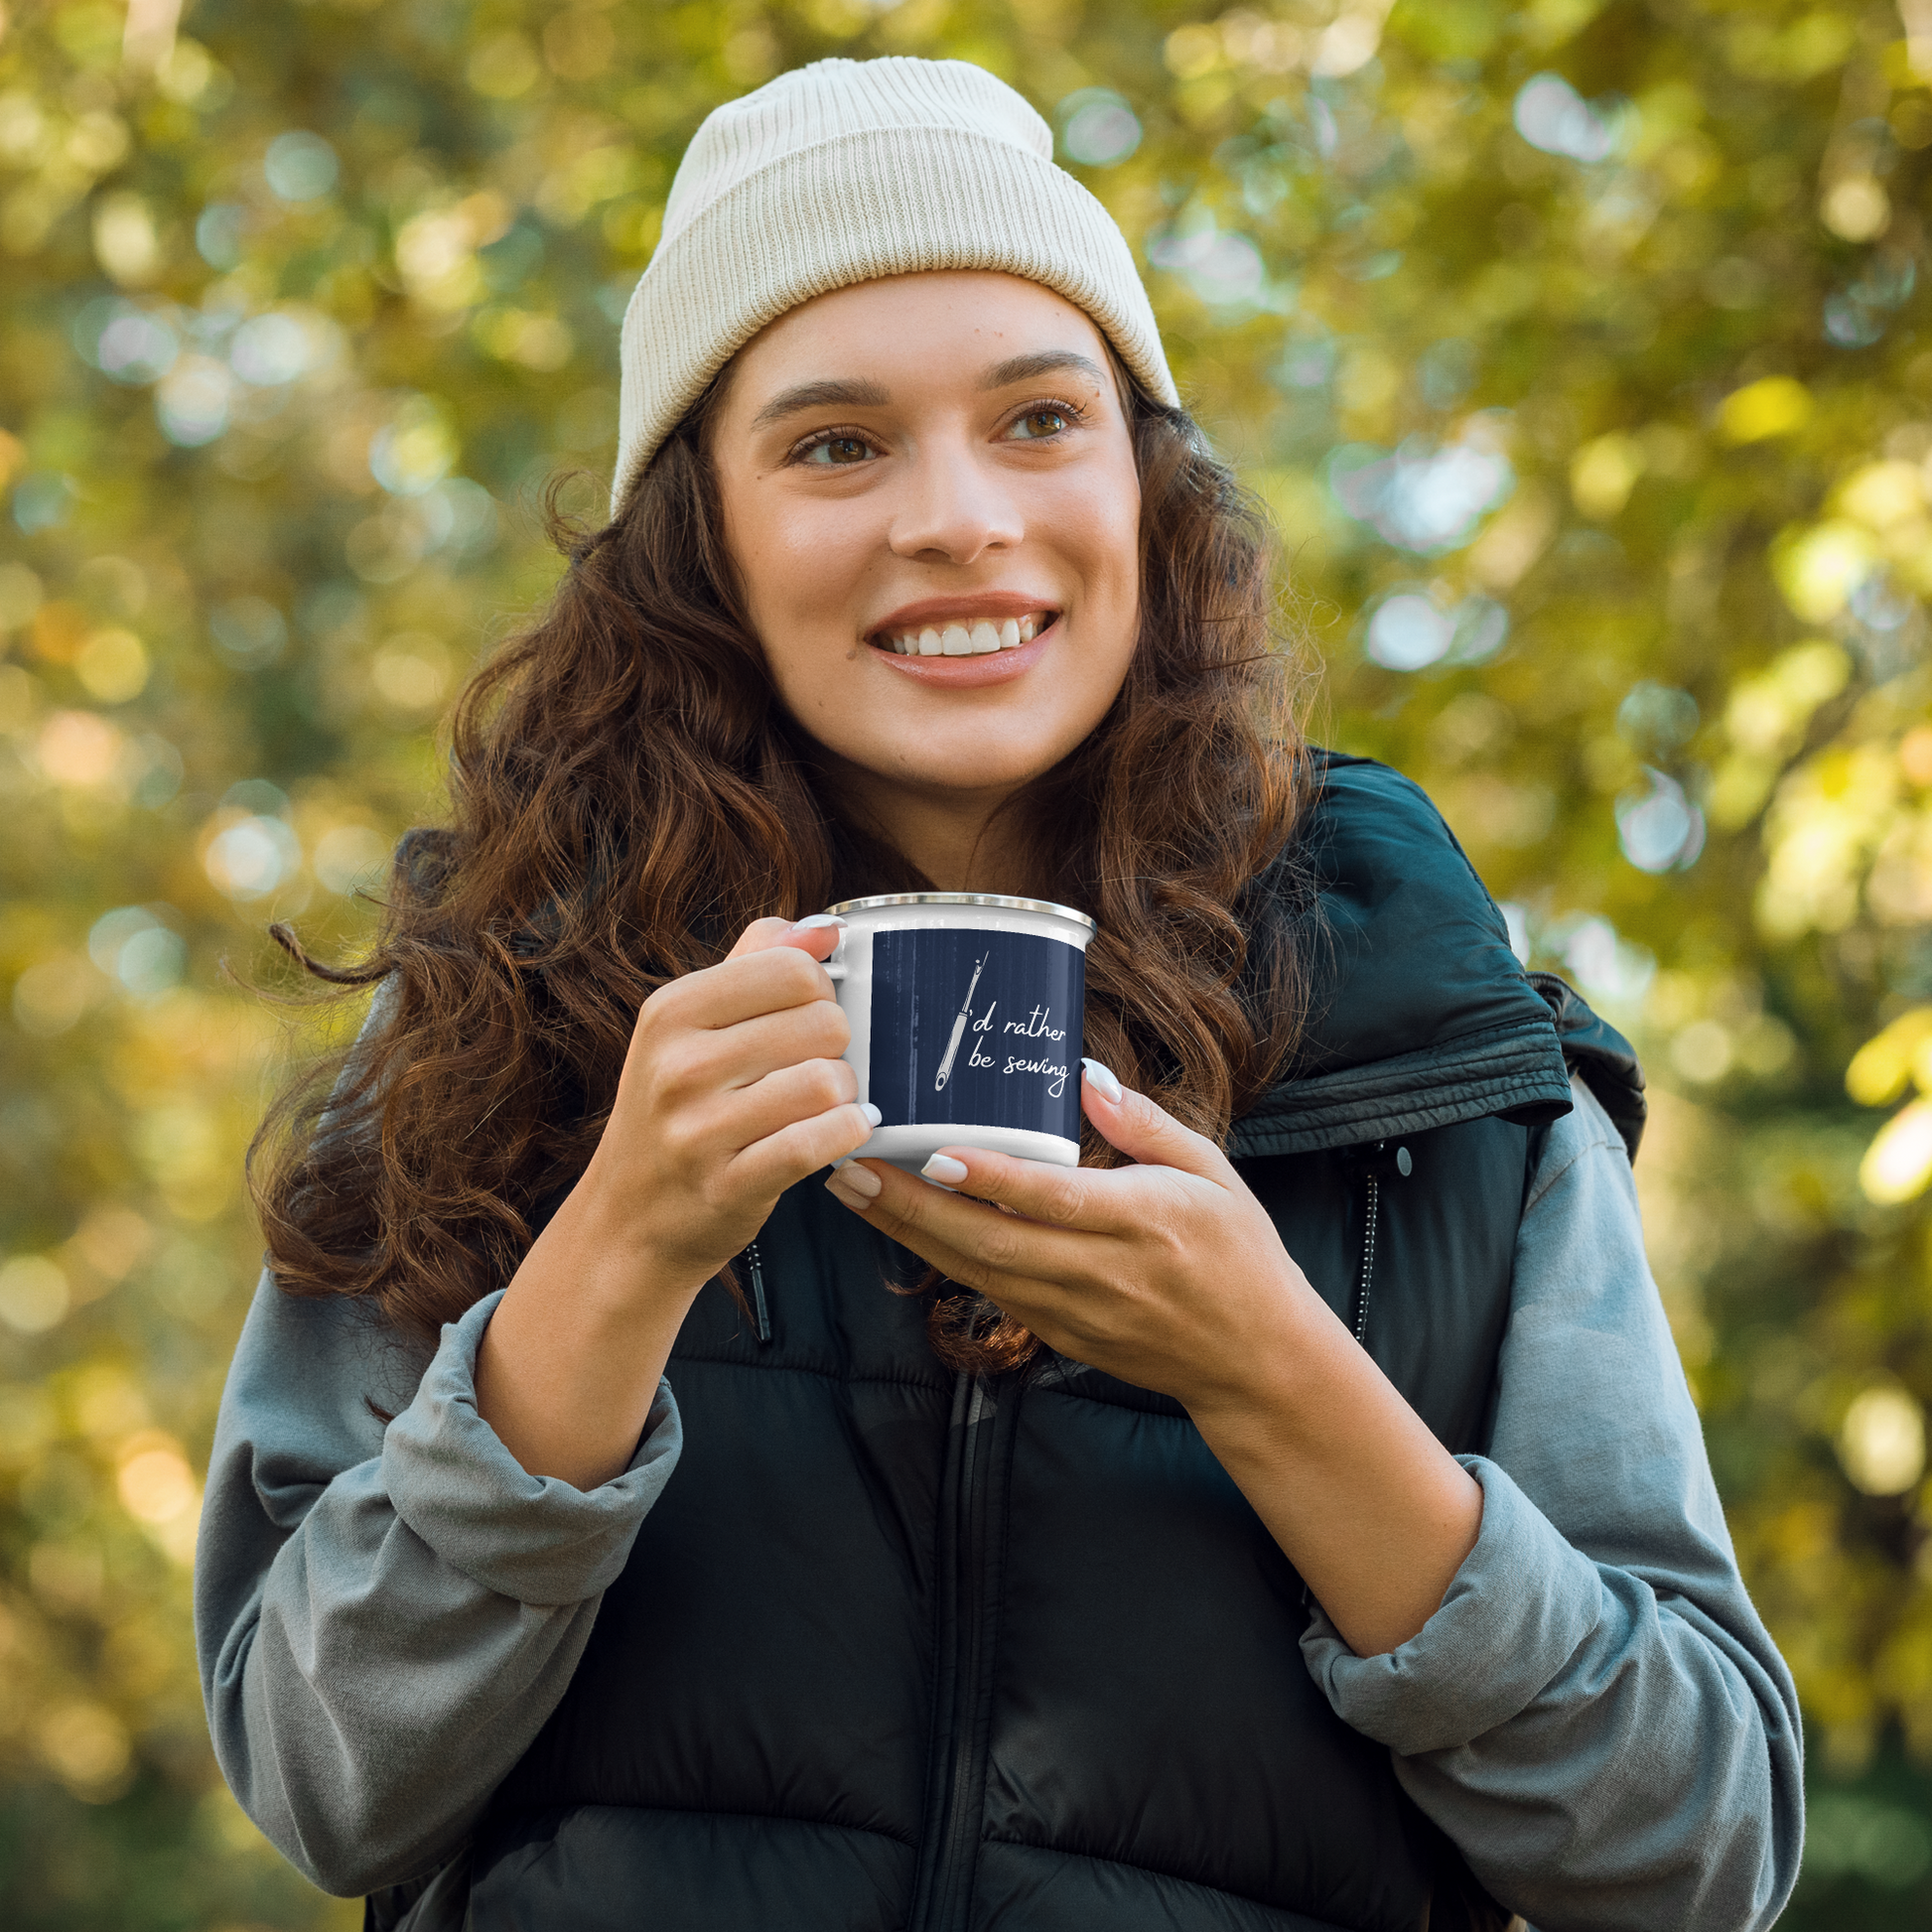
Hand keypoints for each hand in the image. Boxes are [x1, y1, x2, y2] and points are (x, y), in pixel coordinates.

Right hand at [476, 914, 873, 1488]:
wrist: (627, 1224)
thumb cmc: (674, 1114)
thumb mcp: (690, 1029)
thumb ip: (753, 965)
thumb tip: (824, 928)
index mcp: (670, 1011)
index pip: (792, 968)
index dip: (820, 991)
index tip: (806, 1018)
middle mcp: (678, 1064)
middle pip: (822, 1021)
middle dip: (838, 1046)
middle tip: (817, 1068)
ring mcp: (699, 1129)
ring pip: (827, 1080)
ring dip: (846, 1095)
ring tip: (828, 1105)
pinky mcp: (728, 1184)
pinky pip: (819, 1142)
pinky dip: (847, 1134)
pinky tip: (843, 1133)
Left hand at [825, 1063, 1483, 1655]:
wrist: (1254, 1363)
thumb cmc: (1239, 1255)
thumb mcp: (1213, 1174)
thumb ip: (1146, 1124)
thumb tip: (1082, 1075)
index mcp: (1143, 1222)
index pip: (1052, 1200)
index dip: (990, 1178)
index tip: (935, 1149)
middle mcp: (1099, 1272)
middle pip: (989, 1241)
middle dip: (912, 1205)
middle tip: (851, 1165)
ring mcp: (1072, 1311)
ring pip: (973, 1270)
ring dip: (908, 1230)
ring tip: (853, 1187)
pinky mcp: (1056, 1333)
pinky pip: (987, 1290)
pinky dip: (939, 1256)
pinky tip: (900, 1221)